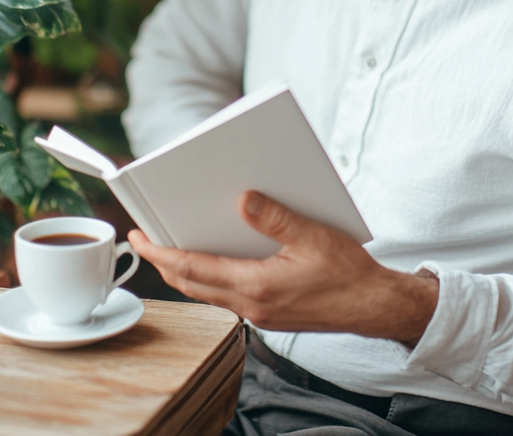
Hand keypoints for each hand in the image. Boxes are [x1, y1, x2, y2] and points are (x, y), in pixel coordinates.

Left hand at [128, 191, 438, 345]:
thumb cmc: (348, 273)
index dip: (160, 253)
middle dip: (163, 262)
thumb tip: (243, 199)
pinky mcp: (270, 312)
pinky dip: (210, 276)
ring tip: (172, 246)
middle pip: (191, 284)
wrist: (373, 305)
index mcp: (256, 286)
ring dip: (185, 271)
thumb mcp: (312, 236)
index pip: (192, 269)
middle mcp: (251, 305)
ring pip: (207, 292)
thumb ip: (275, 218)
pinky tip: (217, 258)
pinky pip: (227, 295)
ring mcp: (259, 312)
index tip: (139, 237)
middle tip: (144, 239)